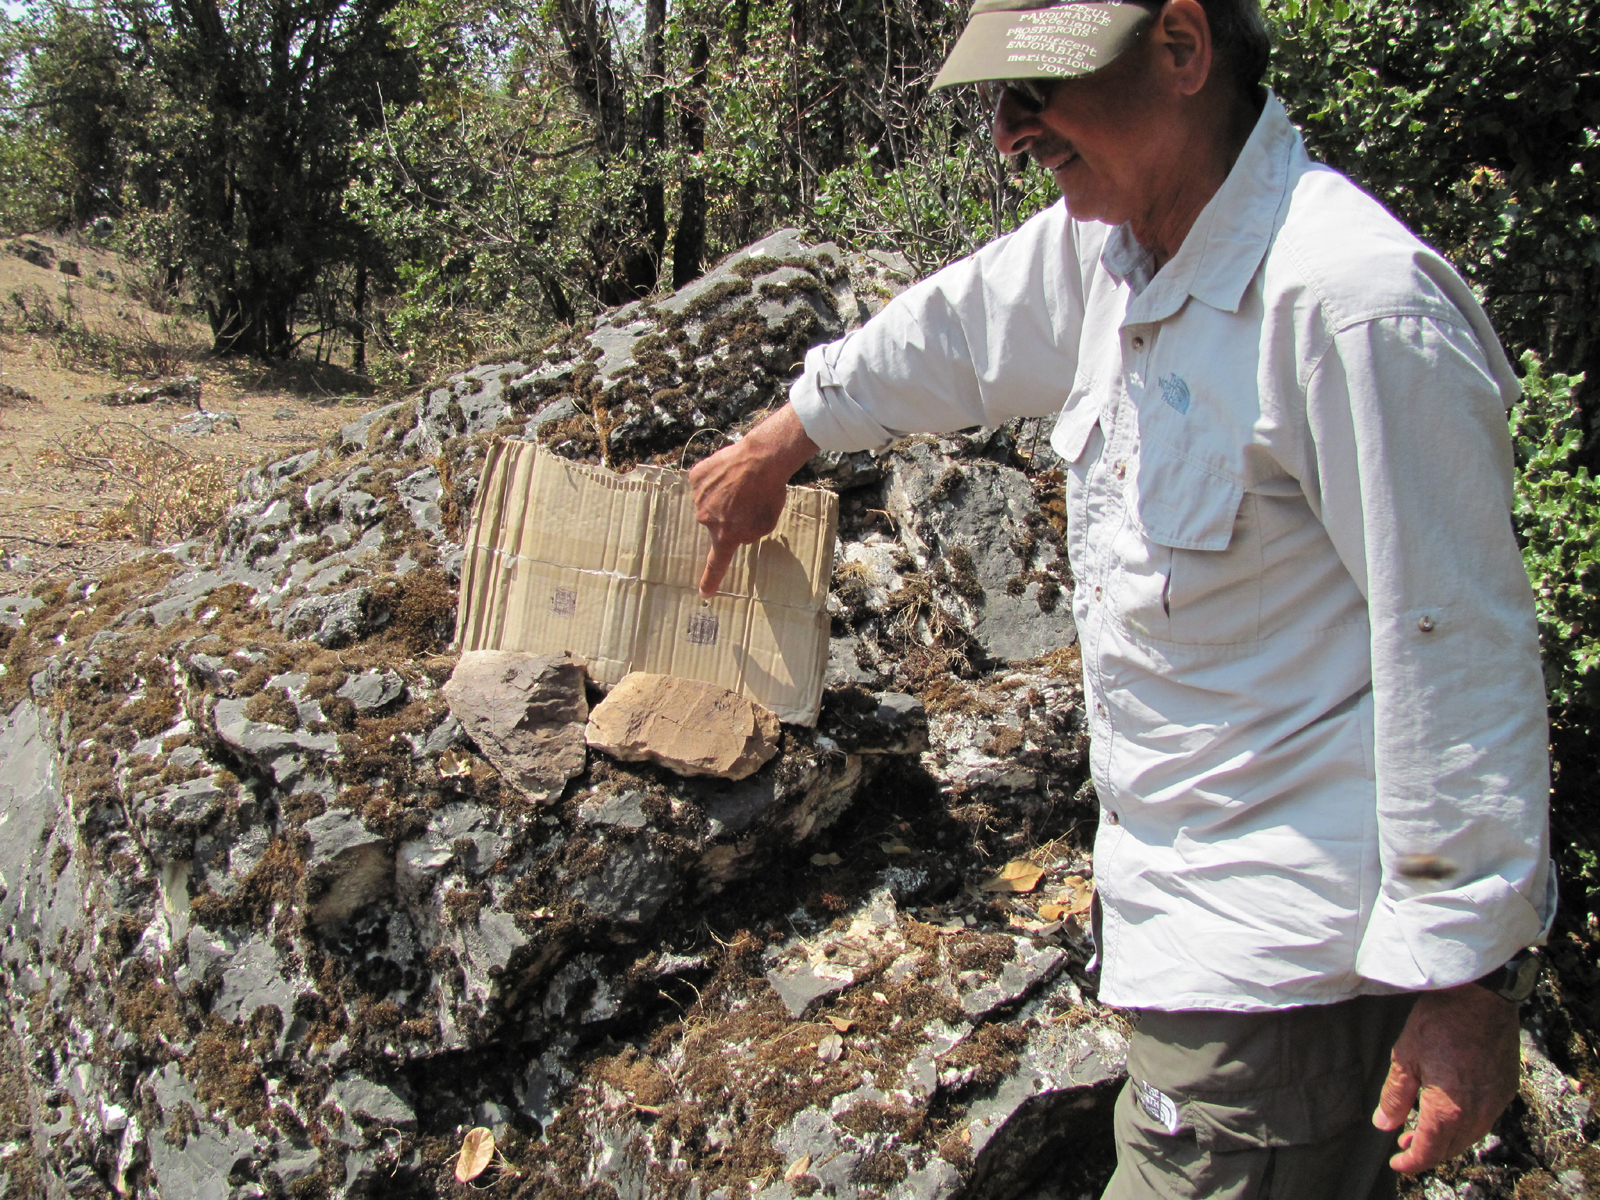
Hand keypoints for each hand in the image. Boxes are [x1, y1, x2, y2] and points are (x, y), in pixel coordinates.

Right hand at [689, 405, 819, 596]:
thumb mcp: (765, 524)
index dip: (710, 580)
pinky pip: (703, 483)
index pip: (716, 564)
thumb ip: (748, 534)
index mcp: (726, 535)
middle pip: (715, 523)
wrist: (761, 459)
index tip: (704, 593)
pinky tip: (729, 472)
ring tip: (740, 483)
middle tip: (744, 501)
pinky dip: (713, 479)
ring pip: (708, 502)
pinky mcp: (696, 477)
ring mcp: (699, 497)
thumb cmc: (768, 493)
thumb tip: (737, 532)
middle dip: (727, 516)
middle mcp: (707, 519)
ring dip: (721, 496)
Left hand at [1372, 982, 1520, 1173]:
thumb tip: (1384, 1124)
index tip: (1397, 1164)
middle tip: (1406, 1147)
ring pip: (1470, 1135)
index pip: (1430, 1151)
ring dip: (1447, 1139)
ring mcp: (1495, 1101)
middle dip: (1428, 1152)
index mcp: (1449, 1110)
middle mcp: (1477, 1113)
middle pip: (1451, 1148)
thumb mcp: (1405, 1058)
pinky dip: (1465, 1124)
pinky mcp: (1506, 1087)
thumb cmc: (1439, 1022)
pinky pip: (1485, 1118)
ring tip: (1425, 1131)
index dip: (1412, 1162)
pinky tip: (1451, 1113)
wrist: (1481, 997)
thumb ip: (1395, 1096)